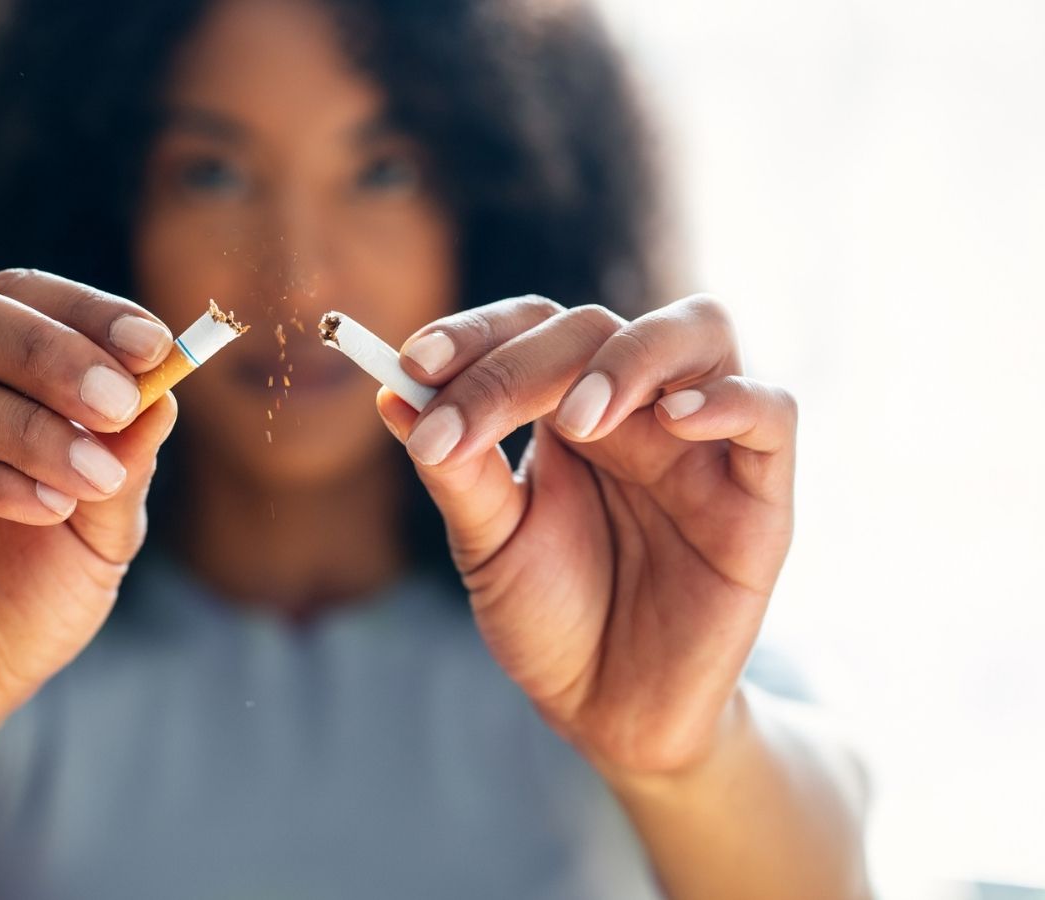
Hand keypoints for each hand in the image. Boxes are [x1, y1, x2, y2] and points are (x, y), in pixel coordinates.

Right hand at [0, 270, 177, 754]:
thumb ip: (125, 457)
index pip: (11, 294)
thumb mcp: (105, 523)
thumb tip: (164, 389)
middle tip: (119, 401)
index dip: (83, 310)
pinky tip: (48, 508)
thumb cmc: (32, 590)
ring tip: (95, 478)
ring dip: (27, 425)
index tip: (155, 346)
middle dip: (44, 350)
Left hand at [377, 294, 795, 775]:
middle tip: (467, 422)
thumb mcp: (489, 545)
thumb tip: (392, 394)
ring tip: (579, 416)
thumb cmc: (549, 617)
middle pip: (595, 327)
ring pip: (699, 331)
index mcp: (566, 407)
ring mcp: (701, 442)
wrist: (608, 712)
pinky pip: (772, 412)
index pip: (529, 328)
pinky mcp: (760, 494)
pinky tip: (673, 420)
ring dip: (631, 357)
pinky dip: (730, 399)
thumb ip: (455, 472)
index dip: (475, 335)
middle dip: (521, 365)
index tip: (414, 363)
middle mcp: (636, 406)